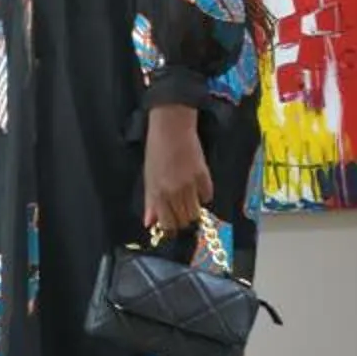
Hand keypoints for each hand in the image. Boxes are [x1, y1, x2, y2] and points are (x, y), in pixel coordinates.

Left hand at [142, 104, 212, 240]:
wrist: (172, 128)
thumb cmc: (156, 151)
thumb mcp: (149, 177)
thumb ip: (150, 201)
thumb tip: (150, 223)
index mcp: (158, 193)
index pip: (167, 223)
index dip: (169, 227)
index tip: (170, 225)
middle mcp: (174, 192)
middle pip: (183, 220)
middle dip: (181, 220)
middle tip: (179, 212)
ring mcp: (190, 184)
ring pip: (196, 212)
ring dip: (192, 210)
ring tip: (188, 201)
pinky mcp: (204, 175)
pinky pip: (207, 196)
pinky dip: (203, 196)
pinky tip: (197, 188)